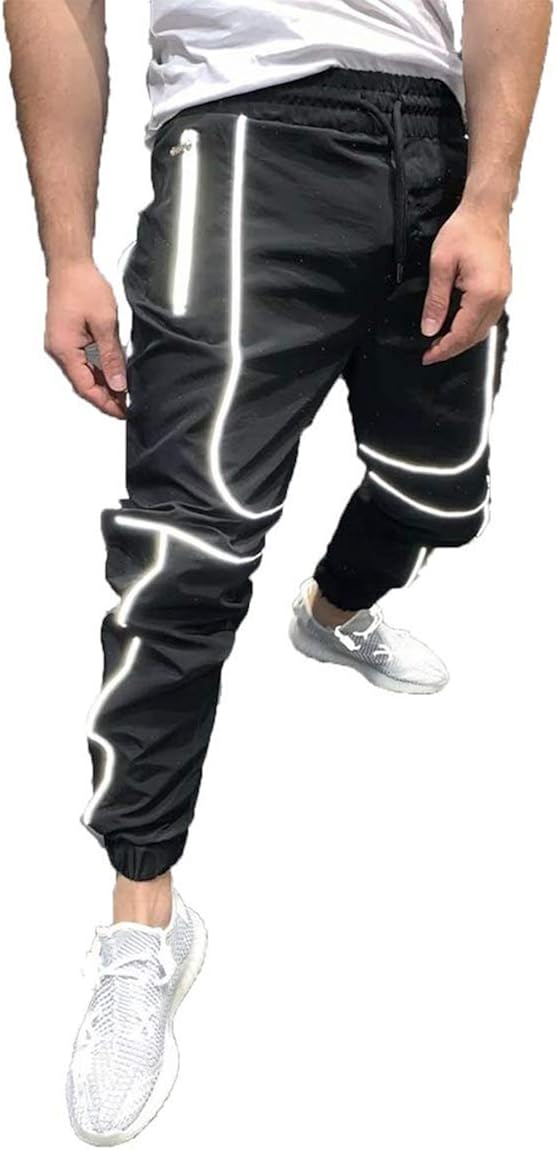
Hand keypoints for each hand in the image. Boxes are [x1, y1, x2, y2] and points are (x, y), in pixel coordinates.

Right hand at [44, 258, 126, 418]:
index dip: (104, 402)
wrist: (71, 263)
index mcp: (64, 349)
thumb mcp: (104, 323)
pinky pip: (84, 360)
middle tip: (127, 403)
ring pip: (85, 372)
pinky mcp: (69, 337)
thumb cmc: (83, 285)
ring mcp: (63, 344)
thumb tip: (118, 383)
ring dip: (104, 382)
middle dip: (106, 395)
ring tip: (125, 390)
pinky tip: (114, 371)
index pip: (85, 387)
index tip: (121, 411)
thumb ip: (111, 356)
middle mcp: (59, 350)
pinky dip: (99, 368)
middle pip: (84, 383)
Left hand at [420, 200, 511, 365]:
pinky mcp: (501, 288)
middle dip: (452, 349)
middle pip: (474, 336)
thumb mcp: (440, 265)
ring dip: (462, 340)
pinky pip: (488, 317)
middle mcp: (497, 297)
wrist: (485, 210)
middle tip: (431, 354)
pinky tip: (457, 327)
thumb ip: (435, 301)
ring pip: (483, 329)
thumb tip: (430, 328)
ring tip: (441, 343)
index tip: (427, 356)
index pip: (462, 334)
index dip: (443, 349)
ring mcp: (503, 293)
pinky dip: (472, 327)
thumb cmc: (464, 229)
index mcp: (483, 293)